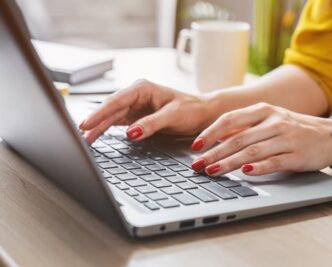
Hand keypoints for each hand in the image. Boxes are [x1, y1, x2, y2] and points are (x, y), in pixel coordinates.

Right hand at [79, 80, 212, 143]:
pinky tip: (96, 136)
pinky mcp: (136, 117)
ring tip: (84, 139)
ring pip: (111, 117)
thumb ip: (151, 124)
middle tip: (79, 135)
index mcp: (142, 89)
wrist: (203, 115)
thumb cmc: (191, 110)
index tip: (86, 123)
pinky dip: (106, 130)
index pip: (116, 101)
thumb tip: (131, 133)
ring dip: (98, 127)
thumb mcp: (172, 116)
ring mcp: (135, 107)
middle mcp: (136, 96)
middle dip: (94, 121)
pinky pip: (117, 123)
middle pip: (109, 109)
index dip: (99, 113)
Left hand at [190, 103, 331, 175]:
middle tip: (198, 165)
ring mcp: (286, 138)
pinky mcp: (297, 155)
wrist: (331, 136)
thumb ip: (247, 126)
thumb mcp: (271, 120)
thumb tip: (217, 138)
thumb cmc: (295, 128)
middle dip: (214, 152)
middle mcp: (274, 122)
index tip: (195, 146)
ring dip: (229, 162)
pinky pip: (274, 161)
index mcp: (264, 110)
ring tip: (213, 171)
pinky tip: (244, 173)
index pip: (230, 119)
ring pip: (252, 151)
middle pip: (238, 138)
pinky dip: (258, 168)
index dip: (210, 133)